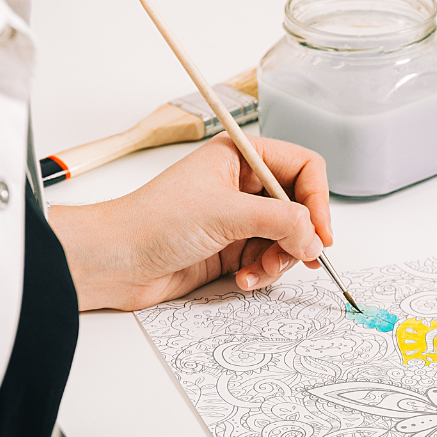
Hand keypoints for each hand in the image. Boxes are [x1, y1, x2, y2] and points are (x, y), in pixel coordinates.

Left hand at [49, 135, 332, 310]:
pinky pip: (267, 260)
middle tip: (297, 257)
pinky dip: (262, 273)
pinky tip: (243, 279)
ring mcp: (238, 219)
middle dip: (298, 237)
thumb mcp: (226, 213)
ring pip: (287, 239)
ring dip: (278, 261)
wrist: (115, 261)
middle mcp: (242, 185)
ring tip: (256, 272)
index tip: (321, 232)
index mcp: (241, 156)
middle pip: (299, 207)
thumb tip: (314, 238)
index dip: (318, 199)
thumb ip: (280, 221)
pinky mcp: (231, 249)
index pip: (303, 168)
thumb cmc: (153, 222)